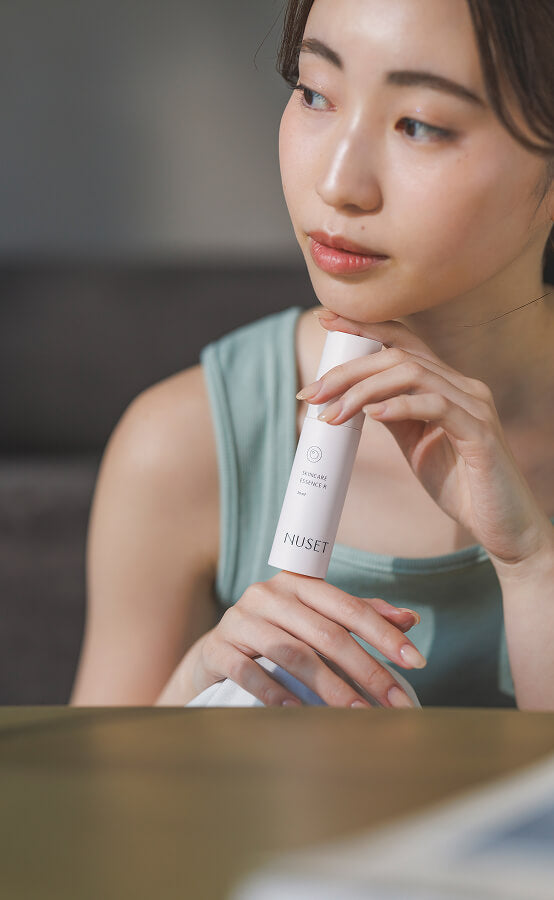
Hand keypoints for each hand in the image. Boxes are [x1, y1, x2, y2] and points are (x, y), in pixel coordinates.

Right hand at [195, 571, 423, 707]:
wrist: (216, 652)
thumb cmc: (277, 634)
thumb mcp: (317, 620)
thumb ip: (360, 616)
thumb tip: (409, 619)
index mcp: (298, 584)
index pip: (349, 607)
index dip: (384, 634)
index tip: (416, 661)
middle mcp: (269, 594)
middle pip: (326, 634)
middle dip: (367, 670)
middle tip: (395, 702)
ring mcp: (240, 620)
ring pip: (293, 653)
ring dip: (330, 687)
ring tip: (357, 715)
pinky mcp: (218, 648)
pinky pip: (250, 672)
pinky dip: (277, 695)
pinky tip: (300, 714)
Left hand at [298, 310, 552, 576]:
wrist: (502, 526)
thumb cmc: (460, 485)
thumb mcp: (416, 443)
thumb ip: (393, 415)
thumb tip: (354, 396)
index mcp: (447, 385)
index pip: (404, 341)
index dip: (365, 326)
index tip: (326, 320)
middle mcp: (463, 387)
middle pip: (399, 355)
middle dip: (348, 370)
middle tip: (312, 393)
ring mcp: (475, 406)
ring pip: (413, 373)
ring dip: (364, 390)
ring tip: (333, 413)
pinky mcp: (480, 434)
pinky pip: (437, 406)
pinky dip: (401, 405)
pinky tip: (373, 414)